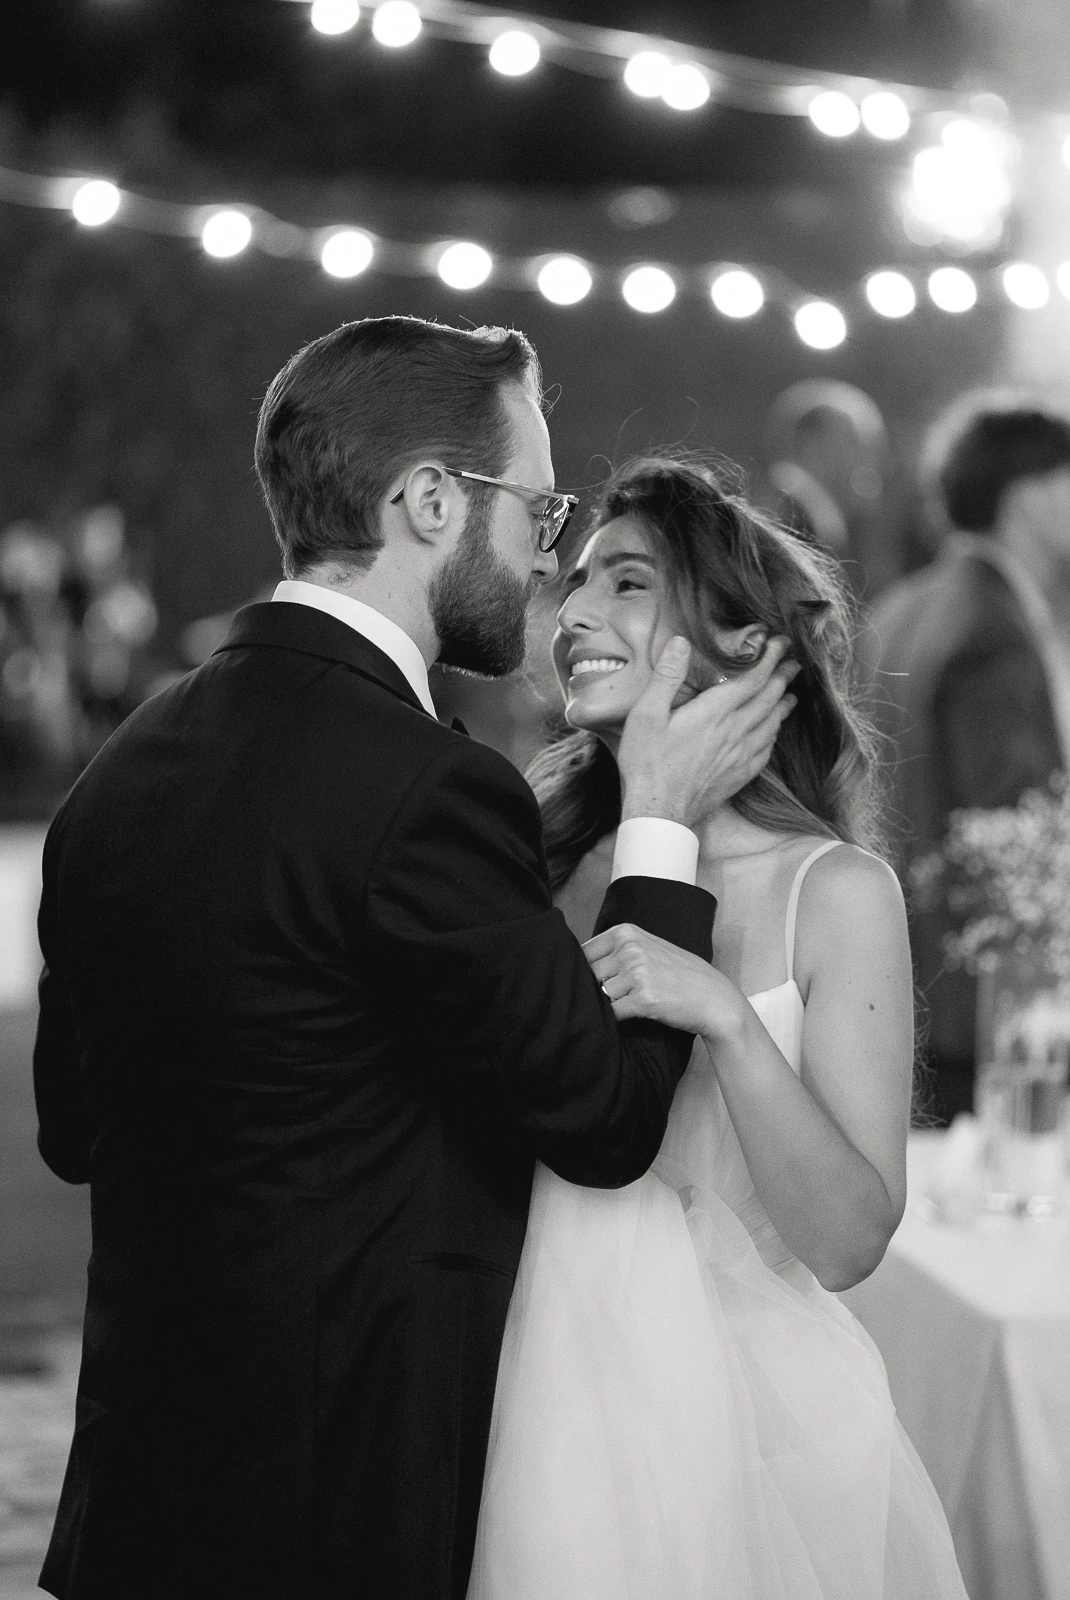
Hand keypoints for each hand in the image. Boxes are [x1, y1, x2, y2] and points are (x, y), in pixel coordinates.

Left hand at [583, 923, 747, 1040]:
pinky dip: (618, 1019)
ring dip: (611, 1004)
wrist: (714, 999)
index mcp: (626, 932)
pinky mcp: (643, 999)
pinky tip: (636, 1015)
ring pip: (600, 995)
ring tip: (634, 1004)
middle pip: (589, 975)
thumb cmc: (680, 976)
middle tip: (620, 997)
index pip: (584, 952)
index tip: (598, 981)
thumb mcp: (648, 948)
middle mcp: (630, 948)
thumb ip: (616, 950)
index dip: (586, 972)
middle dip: (596, 990)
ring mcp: (637, 972)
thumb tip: (574, 963)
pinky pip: (613, 1013)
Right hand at [617, 637, 797, 826]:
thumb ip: (666, 677)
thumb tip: (681, 643)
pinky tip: (773, 732)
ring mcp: (740, 754)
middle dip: (782, 678)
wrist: (660, 812)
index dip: (770, 659)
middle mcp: (734, 731)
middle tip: (794, 663)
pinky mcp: (740, 774)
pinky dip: (774, 734)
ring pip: (772, 724)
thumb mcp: (646, 715)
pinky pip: (766, 749)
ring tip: (791, 694)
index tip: (781, 644)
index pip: (753, 679)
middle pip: (769, 699)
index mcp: (714, 712)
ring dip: (783, 705)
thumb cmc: (648, 763)